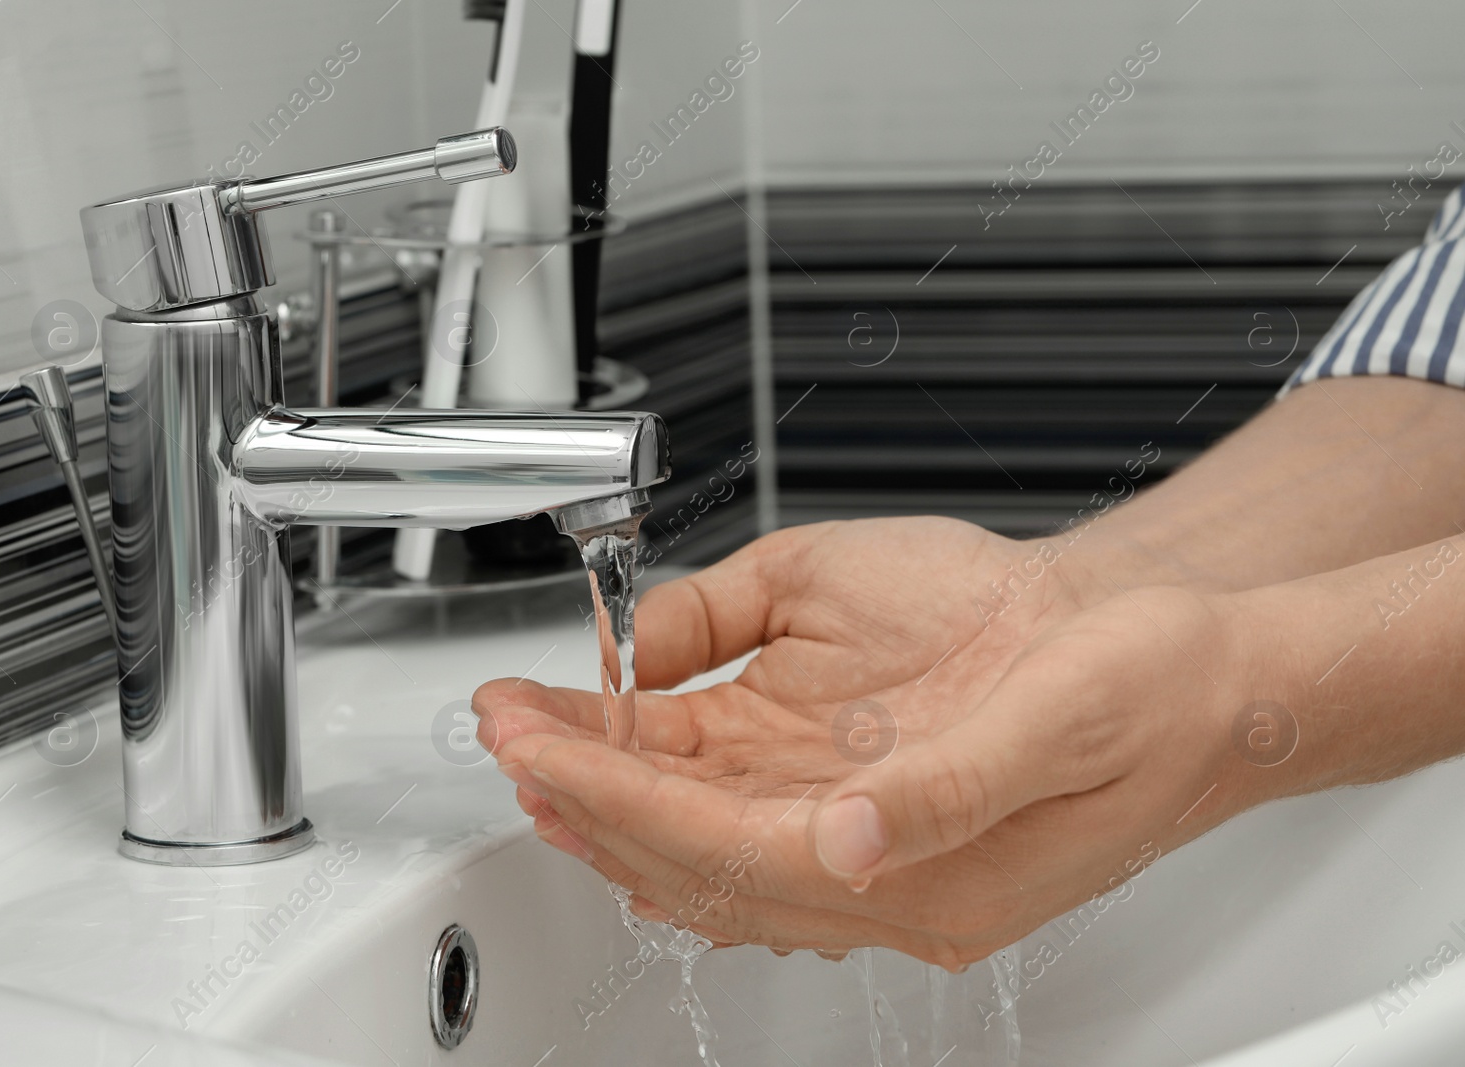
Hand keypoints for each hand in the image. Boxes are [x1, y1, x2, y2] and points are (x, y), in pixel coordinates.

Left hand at [486, 582, 1279, 966]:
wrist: (1196, 669)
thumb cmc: (1143, 683)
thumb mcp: (1058, 719)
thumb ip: (942, 791)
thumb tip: (840, 841)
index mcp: (927, 868)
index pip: (725, 845)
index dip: (613, 791)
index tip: (528, 736)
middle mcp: (888, 877)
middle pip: (697, 858)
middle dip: (585, 796)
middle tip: (500, 731)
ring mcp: (877, 852)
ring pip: (712, 850)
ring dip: (616, 803)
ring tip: (533, 751)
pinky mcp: (874, 814)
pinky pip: (750, 827)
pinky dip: (674, 799)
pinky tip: (632, 773)